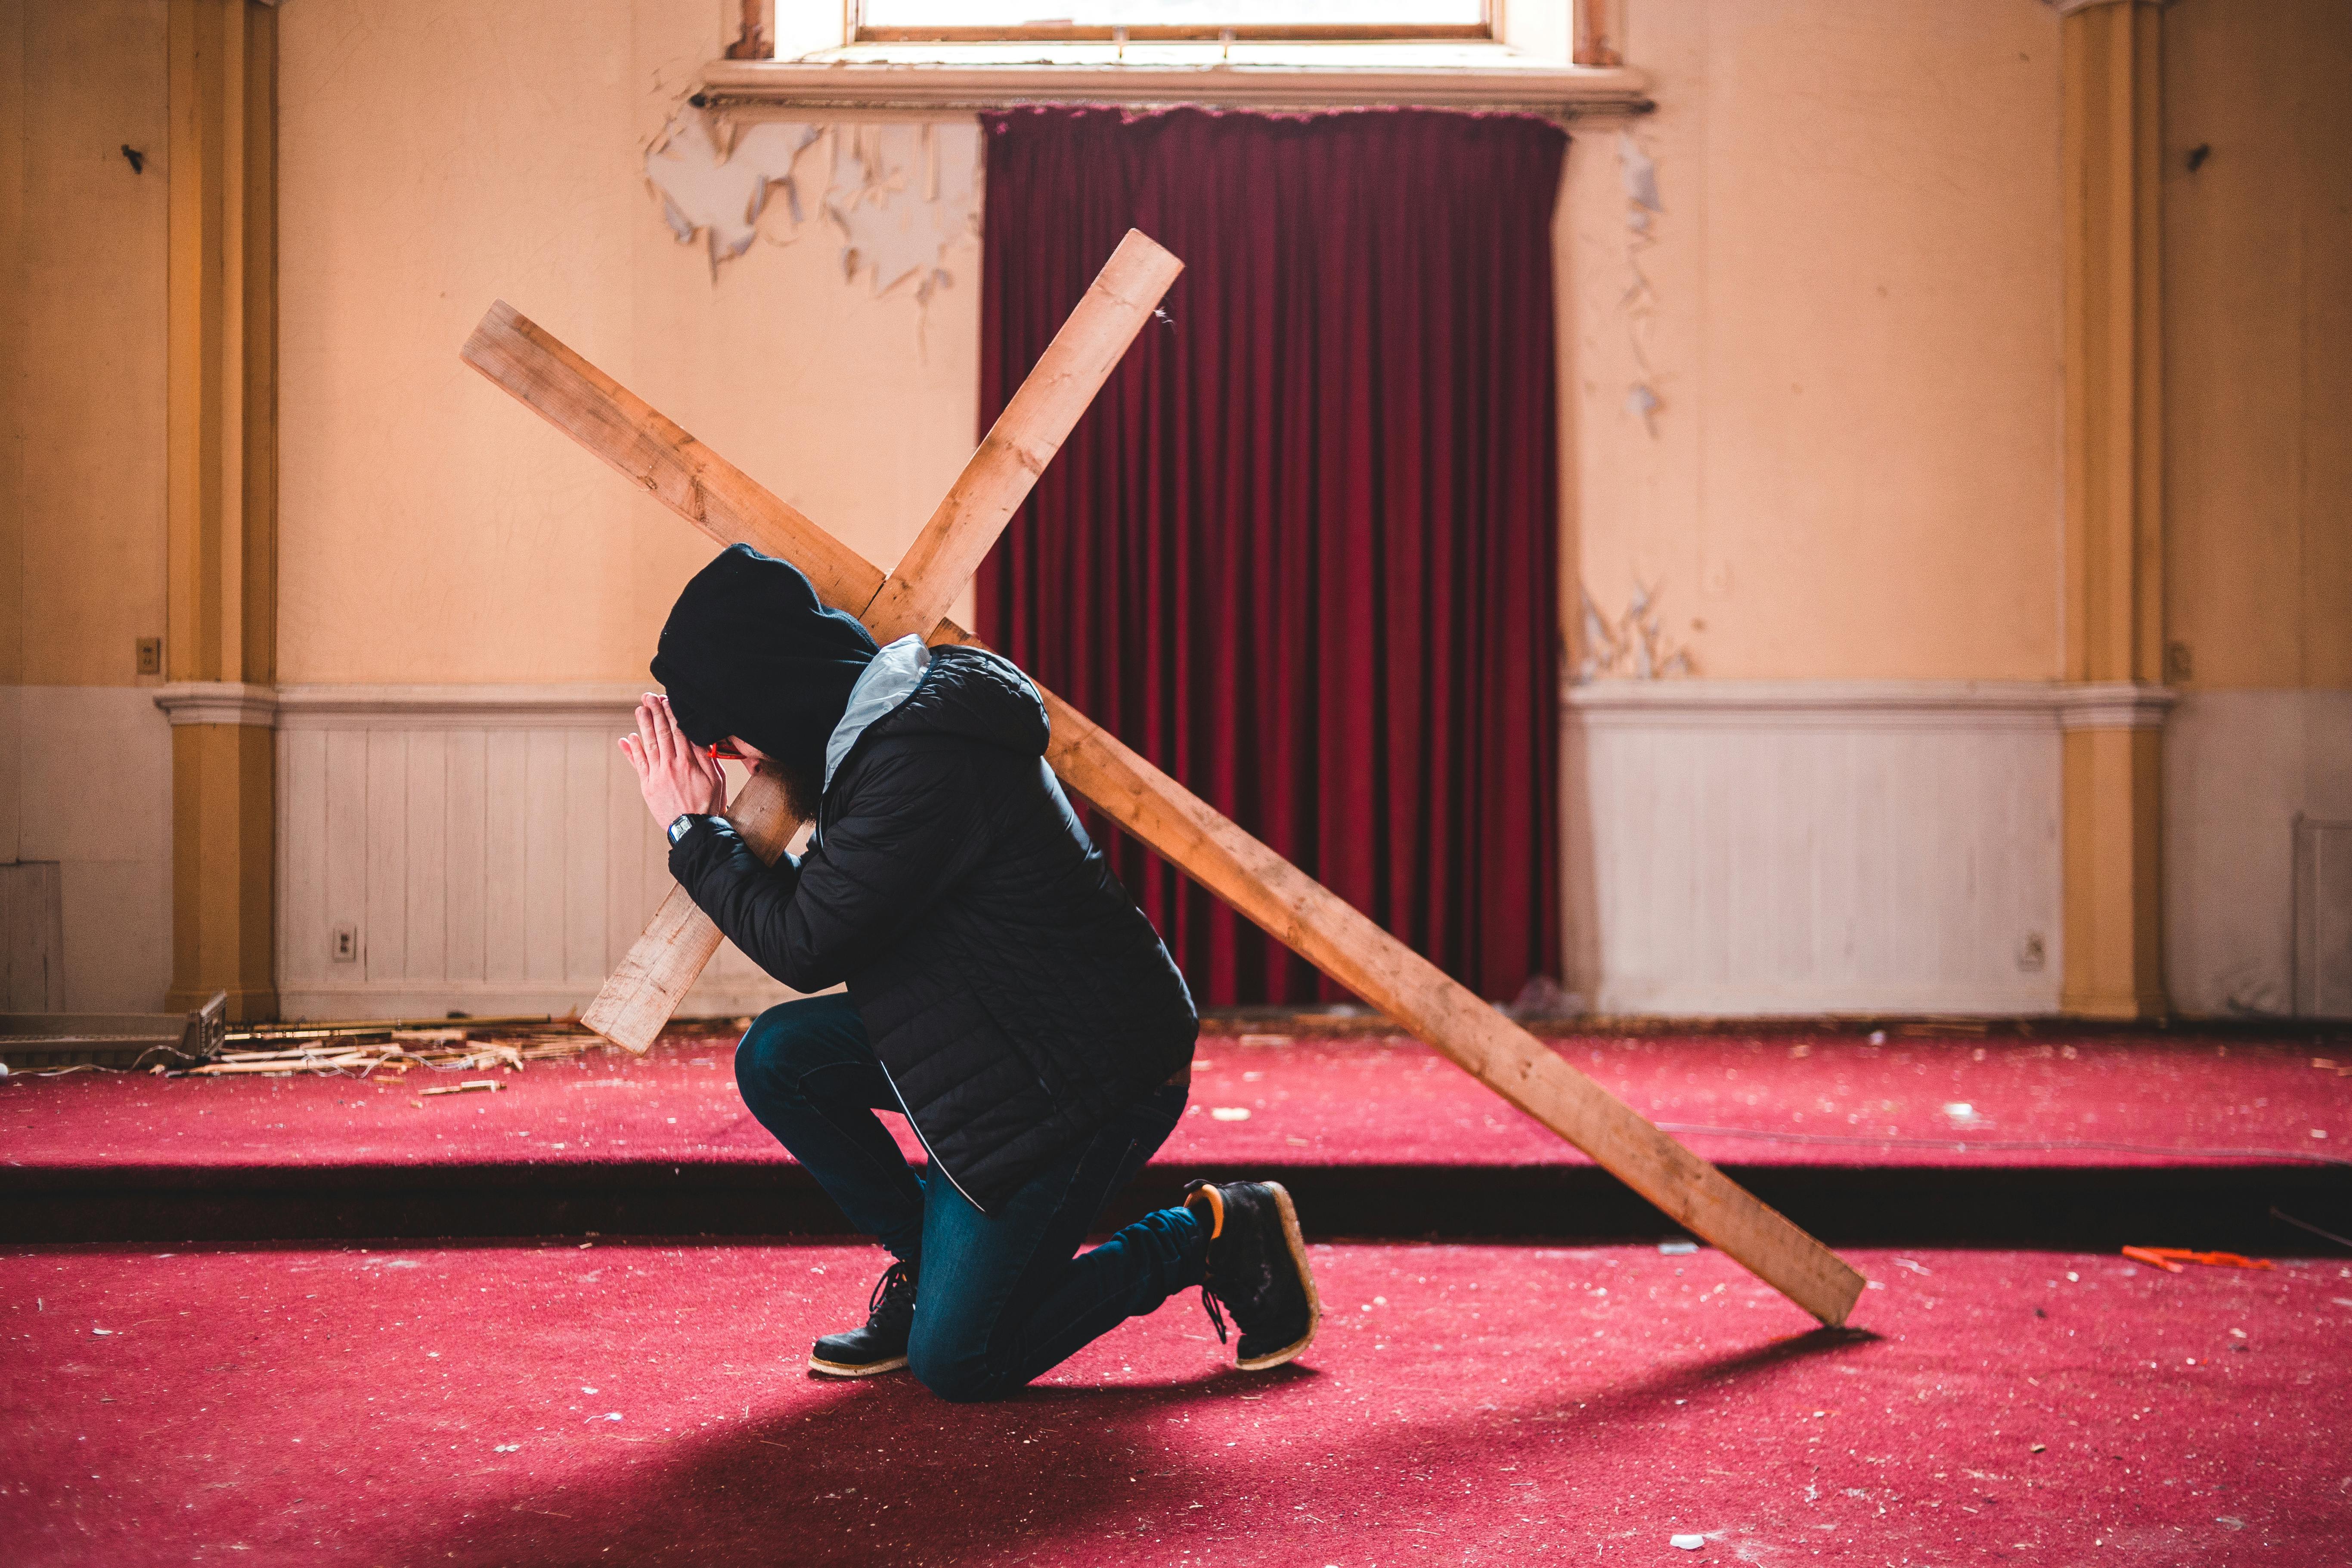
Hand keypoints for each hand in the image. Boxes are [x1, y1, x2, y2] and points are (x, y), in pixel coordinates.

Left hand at [620, 693, 726, 826]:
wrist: (694, 829)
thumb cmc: (709, 804)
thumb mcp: (717, 779)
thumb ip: (707, 757)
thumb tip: (698, 737)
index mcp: (689, 762)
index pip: (678, 731)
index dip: (671, 714)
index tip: (666, 699)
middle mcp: (671, 766)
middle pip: (661, 733)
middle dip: (655, 713)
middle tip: (648, 697)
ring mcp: (657, 776)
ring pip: (648, 745)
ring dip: (643, 726)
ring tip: (640, 710)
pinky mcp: (648, 786)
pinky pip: (638, 764)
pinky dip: (632, 750)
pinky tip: (629, 738)